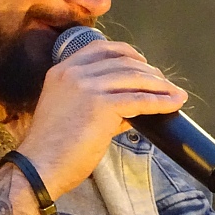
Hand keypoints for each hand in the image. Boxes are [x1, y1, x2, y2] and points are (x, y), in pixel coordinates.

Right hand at [16, 40, 186, 198]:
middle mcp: (73, 73)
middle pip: (122, 61)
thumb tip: (128, 108)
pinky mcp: (100, 105)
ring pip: (134, 78)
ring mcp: (86, 86)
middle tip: (164, 83)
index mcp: (61, 71)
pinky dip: (160, 101)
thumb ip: (97, 104)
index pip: (100, 48)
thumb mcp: (68, 113)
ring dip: (160, 85)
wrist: (39, 167)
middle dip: (149, 72)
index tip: (143, 62)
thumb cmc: (51, 148)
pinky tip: (172, 103)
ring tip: (175, 93)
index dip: (127, 52)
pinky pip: (139, 100)